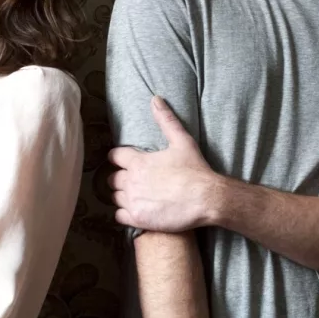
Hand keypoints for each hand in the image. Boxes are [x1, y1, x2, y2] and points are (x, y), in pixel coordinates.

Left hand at [108, 97, 220, 231]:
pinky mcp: (137, 218)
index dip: (118, 158)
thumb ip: (166, 120)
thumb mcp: (182, 140)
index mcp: (137, 161)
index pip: (114, 156)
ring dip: (122, 196)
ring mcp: (133, 201)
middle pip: (111, 178)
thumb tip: (155, 99)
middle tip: (134, 181)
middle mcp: (131, 180)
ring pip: (114, 197)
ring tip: (136, 196)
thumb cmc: (195, 169)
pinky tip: (136, 210)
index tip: (124, 161)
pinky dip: (124, 214)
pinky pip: (118, 216)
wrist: (206, 198)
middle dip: (120, 178)